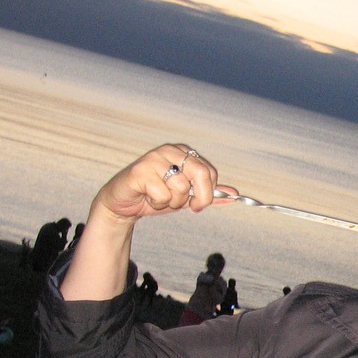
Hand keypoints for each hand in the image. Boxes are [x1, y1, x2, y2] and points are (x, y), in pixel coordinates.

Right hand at [91, 144, 225, 225]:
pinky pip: (162, 194)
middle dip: (200, 197)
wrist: (124, 203)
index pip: (210, 171)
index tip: (198, 203)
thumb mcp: (186, 197)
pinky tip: (148, 197)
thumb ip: (208, 194)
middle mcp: (169, 151)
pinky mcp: (140, 171)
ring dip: (173, 202)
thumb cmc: (155, 196)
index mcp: (182, 152)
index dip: (209, 193)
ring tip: (160, 198)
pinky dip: (158, 203)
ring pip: (180, 187)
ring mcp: (154, 158)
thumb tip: (233, 194)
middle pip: (201, 173)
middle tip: (191, 207)